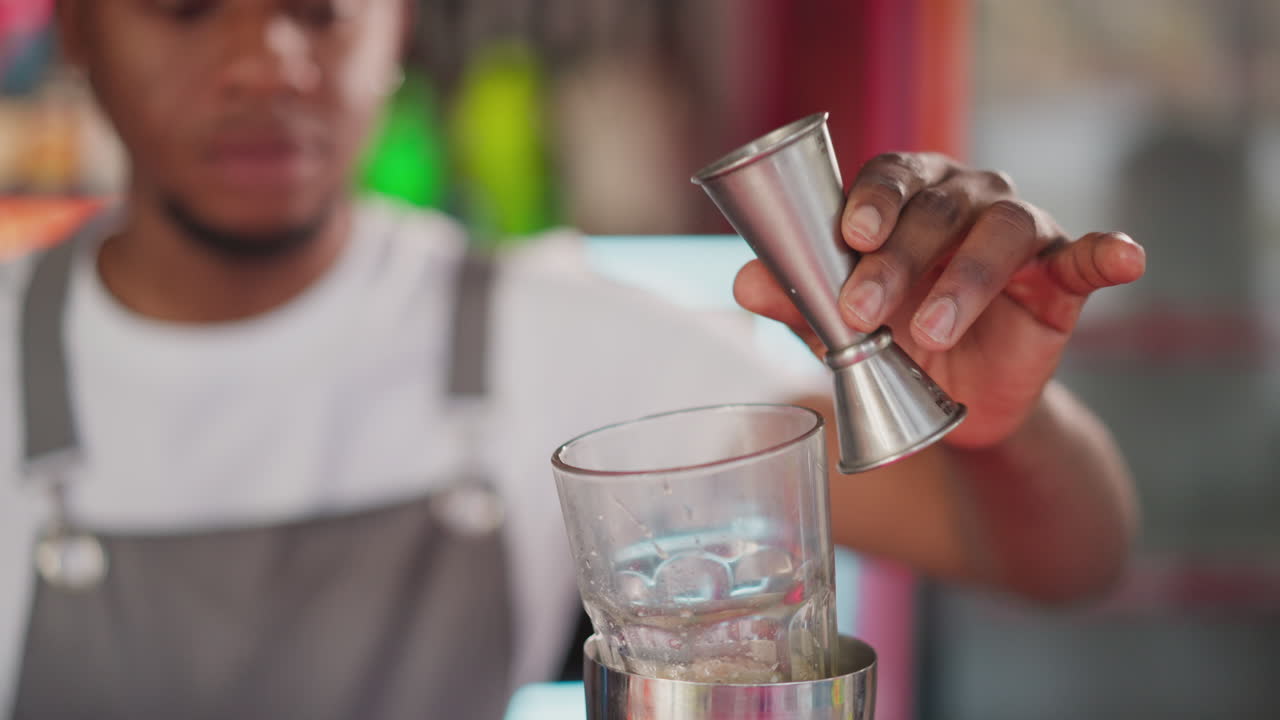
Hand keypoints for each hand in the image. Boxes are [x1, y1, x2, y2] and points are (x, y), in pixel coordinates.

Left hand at [735, 152, 1145, 448]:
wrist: (947, 404)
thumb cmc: (888, 341)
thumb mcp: (837, 328)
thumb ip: (797, 299)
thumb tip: (744, 279)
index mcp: (907, 194)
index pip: (889, 176)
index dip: (870, 201)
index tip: (850, 236)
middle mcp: (965, 198)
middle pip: (939, 208)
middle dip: (899, 258)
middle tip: (865, 310)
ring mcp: (1019, 233)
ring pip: (1003, 232)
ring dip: (967, 280)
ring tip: (933, 331)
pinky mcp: (1061, 279)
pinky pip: (1090, 257)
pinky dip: (1108, 252)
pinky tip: (1124, 258)